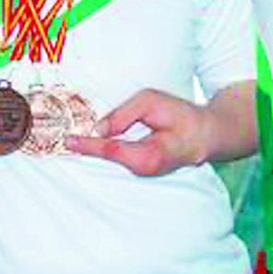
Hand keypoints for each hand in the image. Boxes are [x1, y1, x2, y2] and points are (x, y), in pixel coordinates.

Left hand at [67, 88, 214, 174]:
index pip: (110, 149)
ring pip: (113, 157)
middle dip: (88, 147)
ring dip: (97, 148)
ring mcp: (143, 171)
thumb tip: (99, 128)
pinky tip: (96, 143)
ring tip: (76, 140)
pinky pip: (120, 158)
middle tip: (66, 138)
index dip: (87, 145)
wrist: (206, 134)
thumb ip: (124, 114)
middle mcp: (143, 168)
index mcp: (147, 155)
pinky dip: (107, 150)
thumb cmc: (182, 116)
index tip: (68, 141)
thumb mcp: (152, 102)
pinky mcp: (143, 168)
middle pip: (108, 155)